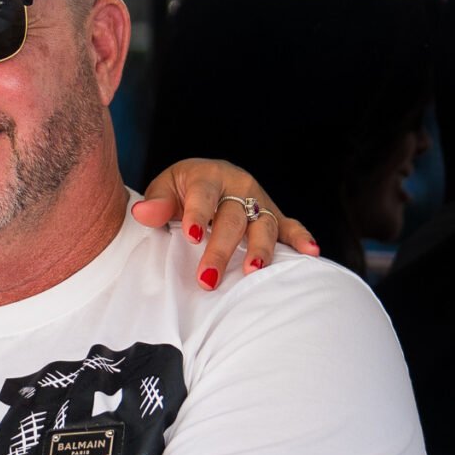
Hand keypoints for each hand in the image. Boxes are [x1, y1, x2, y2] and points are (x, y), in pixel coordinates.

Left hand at [134, 160, 318, 288]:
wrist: (205, 179)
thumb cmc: (181, 190)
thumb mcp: (164, 189)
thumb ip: (156, 203)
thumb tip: (142, 212)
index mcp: (207, 176)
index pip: (203, 195)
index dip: (197, 214)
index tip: (192, 237)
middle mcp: (237, 185)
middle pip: (232, 218)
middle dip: (221, 249)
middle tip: (208, 279)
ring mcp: (258, 200)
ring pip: (262, 224)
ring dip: (260, 248)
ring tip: (255, 271)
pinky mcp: (273, 215)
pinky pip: (289, 226)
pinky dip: (301, 238)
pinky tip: (312, 253)